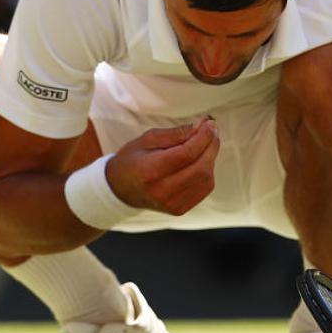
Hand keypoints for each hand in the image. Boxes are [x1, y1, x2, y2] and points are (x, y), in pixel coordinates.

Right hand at [106, 117, 220, 214]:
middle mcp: (162, 191)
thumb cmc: (132, 159)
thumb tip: (202, 126)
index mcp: (151, 170)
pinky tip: (200, 161)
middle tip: (212, 131)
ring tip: (204, 145)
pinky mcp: (179, 209)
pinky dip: (208, 172)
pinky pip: (204, 189)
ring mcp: (172, 203)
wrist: (119, 189)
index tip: (210, 123)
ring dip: (210, 158)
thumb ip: (176, 133)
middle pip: (200, 167)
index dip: (203, 137)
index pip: (187, 153)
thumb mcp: (147, 139)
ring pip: (206, 179)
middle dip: (211, 146)